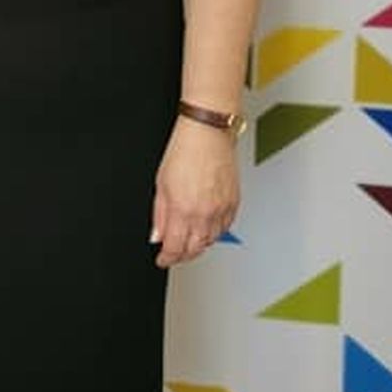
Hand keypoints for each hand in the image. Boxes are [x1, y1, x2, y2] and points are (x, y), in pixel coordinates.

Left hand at [150, 118, 239, 267]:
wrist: (208, 132)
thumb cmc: (184, 150)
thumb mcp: (161, 183)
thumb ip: (159, 214)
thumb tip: (157, 235)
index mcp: (183, 209)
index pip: (175, 247)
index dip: (167, 258)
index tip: (162, 260)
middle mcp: (204, 213)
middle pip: (194, 248)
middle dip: (182, 255)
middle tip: (174, 254)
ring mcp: (221, 209)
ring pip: (211, 240)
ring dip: (199, 245)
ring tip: (189, 242)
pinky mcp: (234, 202)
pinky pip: (225, 227)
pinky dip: (215, 233)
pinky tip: (207, 229)